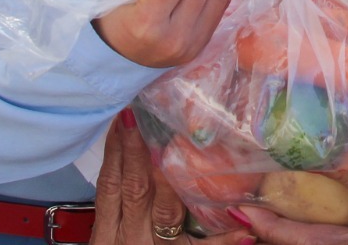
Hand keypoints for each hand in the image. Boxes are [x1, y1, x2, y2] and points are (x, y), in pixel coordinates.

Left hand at [93, 107, 252, 244]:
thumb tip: (249, 232)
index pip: (166, 210)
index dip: (167, 182)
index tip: (173, 149)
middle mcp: (133, 235)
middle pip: (135, 191)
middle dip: (135, 152)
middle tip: (138, 115)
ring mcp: (109, 231)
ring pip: (111, 186)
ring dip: (117, 149)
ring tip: (123, 115)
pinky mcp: (98, 227)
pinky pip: (101, 190)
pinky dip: (107, 161)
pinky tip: (111, 137)